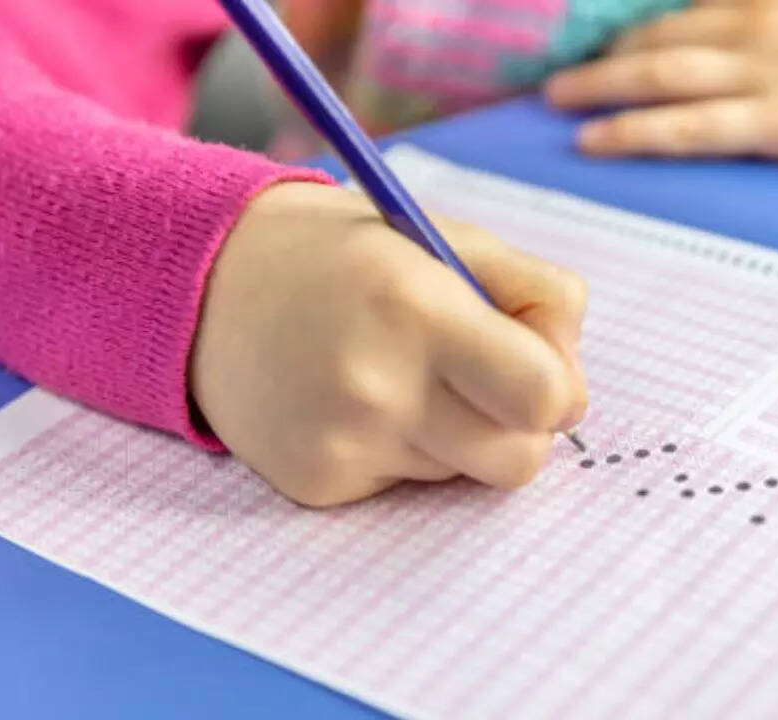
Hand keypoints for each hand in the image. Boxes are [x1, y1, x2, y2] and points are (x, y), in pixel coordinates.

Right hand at [190, 182, 587, 505]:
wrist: (206, 288)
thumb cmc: (347, 257)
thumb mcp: (447, 238)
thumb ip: (535, 295)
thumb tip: (571, 383)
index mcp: (419, 308)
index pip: (545, 397)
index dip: (560, 388)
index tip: (539, 368)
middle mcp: (378, 385)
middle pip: (519, 461)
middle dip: (522, 427)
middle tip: (487, 384)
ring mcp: (342, 444)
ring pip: (465, 476)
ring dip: (459, 434)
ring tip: (403, 378)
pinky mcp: (316, 484)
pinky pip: (407, 486)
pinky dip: (405, 452)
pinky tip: (359, 405)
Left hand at [544, 0, 777, 161]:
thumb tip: (737, 16)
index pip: (683, 3)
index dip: (635, 19)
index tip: (598, 30)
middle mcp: (755, 24)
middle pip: (658, 36)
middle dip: (604, 51)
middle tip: (557, 67)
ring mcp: (762, 75)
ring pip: (658, 78)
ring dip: (598, 86)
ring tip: (553, 100)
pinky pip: (688, 130)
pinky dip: (634, 132)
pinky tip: (593, 139)